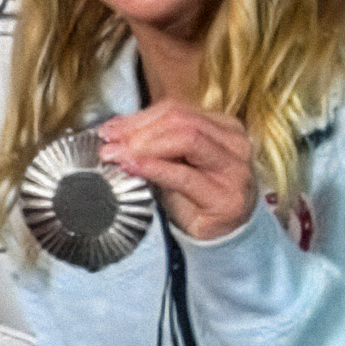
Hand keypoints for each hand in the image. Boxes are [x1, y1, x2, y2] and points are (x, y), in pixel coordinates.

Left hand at [97, 103, 260, 242]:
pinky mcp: (226, 197)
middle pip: (180, 121)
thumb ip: (151, 142)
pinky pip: (185, 176)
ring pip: (186, 139)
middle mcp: (234, 142)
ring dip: (144, 146)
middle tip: (110, 144)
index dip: (138, 117)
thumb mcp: (173, 163)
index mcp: (223, 126)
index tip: (110, 130)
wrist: (223, 235)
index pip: (176, 110)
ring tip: (119, 155)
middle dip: (139, 131)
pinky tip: (135, 167)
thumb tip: (115, 128)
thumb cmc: (197, 198)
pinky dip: (156, 168)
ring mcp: (234, 168)